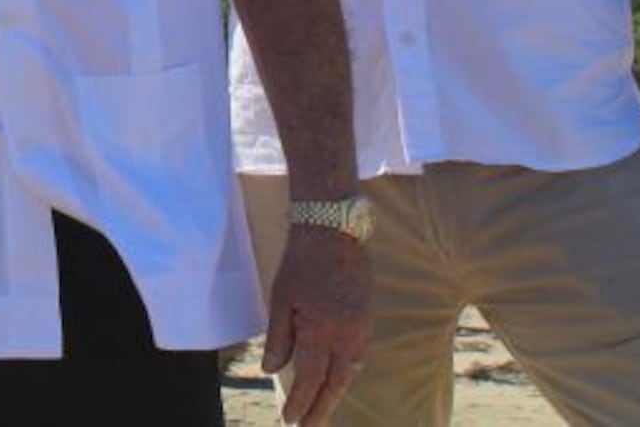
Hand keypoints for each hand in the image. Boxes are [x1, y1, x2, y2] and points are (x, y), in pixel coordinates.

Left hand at [262, 227, 371, 424]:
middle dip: (320, 410)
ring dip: (334, 395)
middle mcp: (346, 336)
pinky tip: (336, 383)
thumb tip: (272, 371)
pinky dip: (345, 375)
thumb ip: (279, 338)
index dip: (300, 403)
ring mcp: (361, 329)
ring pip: (349, 374)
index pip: (309, 378)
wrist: (334, 232)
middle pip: (335, 384)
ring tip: (320, 413)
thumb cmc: (301, 263)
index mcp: (321, 330)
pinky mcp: (367, 322)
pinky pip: (358, 358)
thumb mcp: (281, 298)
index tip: (290, 421)